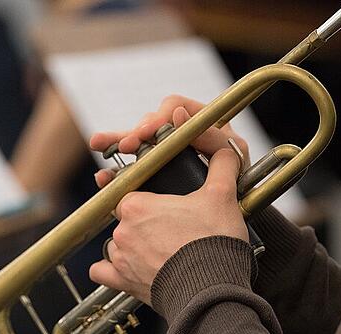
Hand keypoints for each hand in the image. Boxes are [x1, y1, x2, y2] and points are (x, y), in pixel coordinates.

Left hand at [89, 149, 248, 304]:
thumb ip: (221, 167)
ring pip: (116, 244)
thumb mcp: (222, 197)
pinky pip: (102, 273)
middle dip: (145, 223)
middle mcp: (122, 229)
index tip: (166, 207)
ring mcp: (120, 257)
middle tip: (171, 230)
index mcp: (137, 204)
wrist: (211, 289)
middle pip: (126, 219)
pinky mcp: (122, 282)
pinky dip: (111, 271)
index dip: (151, 199)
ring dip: (132, 246)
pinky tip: (127, 268)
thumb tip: (225, 153)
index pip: (132, 192)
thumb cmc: (214, 241)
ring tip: (159, 252)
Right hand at [90, 94, 249, 186]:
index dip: (160, 116)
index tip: (148, 132)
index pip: (174, 107)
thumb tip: (178, 116)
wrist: (235, 218)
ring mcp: (164, 154)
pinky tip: (102, 176)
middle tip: (126, 146)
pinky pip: (130, 170)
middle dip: (134, 132)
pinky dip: (115, 172)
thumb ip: (211, 135)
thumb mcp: (232, 155)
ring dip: (115, 142)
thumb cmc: (241, 182)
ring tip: (98, 144)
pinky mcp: (152, 175)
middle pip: (149, 123)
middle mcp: (179, 134)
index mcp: (201, 122)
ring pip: (135, 143)